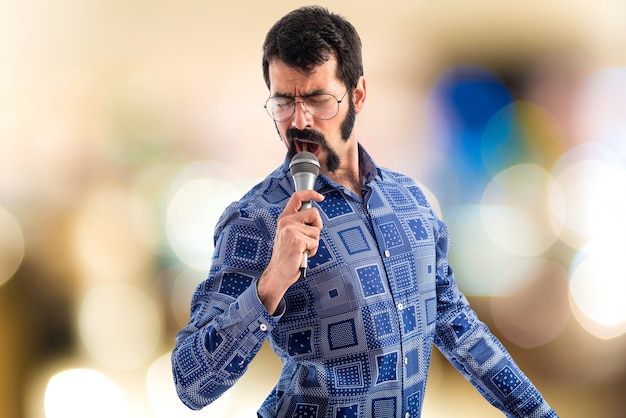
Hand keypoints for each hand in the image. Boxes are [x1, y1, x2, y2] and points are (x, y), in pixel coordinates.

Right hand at [257, 190, 323, 313]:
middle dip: (317, 226)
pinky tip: (302, 255)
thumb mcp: (290, 235)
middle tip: (309, 239)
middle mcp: (286, 222)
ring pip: (316, 231)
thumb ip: (299, 224)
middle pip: (314, 213)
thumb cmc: (287, 256)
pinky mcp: (296, 240)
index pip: (297, 197)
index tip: (320, 197)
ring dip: (313, 243)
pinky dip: (312, 251)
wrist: (278, 273)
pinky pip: (315, 242)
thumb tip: (315, 217)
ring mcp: (291, 230)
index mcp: (284, 219)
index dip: (310, 194)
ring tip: (302, 250)